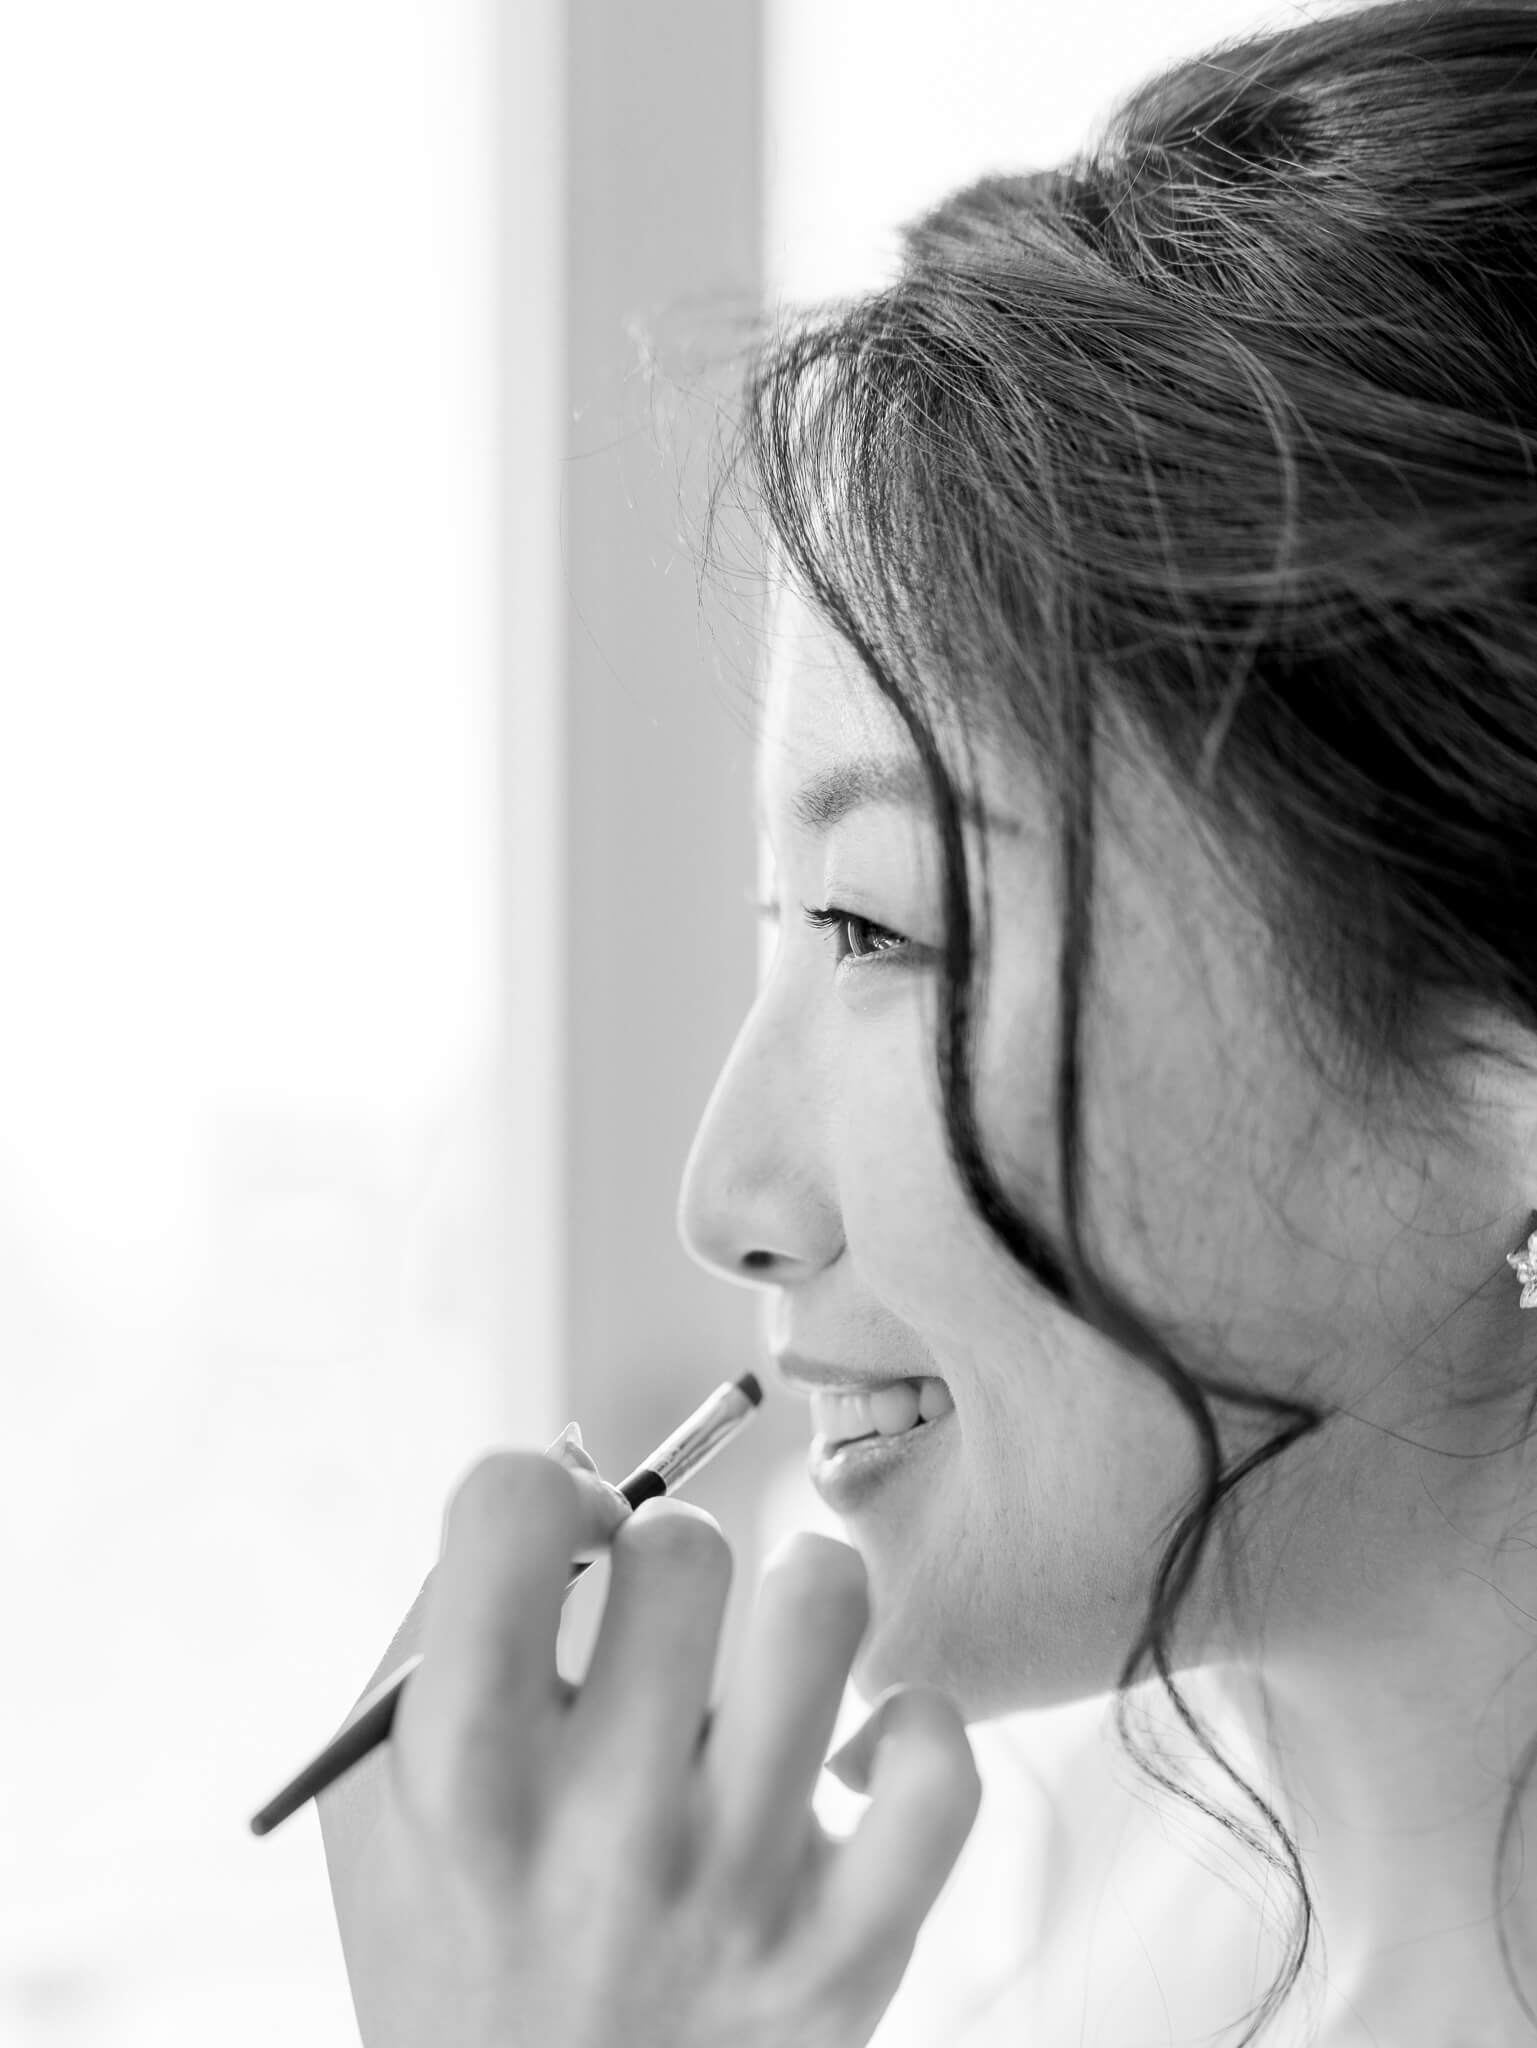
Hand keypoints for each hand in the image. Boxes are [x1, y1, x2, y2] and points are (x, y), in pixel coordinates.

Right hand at [318, 1436, 982, 2047]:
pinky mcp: (843, 1959)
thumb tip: (585, 1469)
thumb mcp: (383, 1791)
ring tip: (766, 1648)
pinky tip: (848, 1755)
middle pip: (685, 1544)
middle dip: (668, 1546)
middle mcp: (603, 1833)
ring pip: (823, 1605)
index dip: (540, 1495)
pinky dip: (909, 1731)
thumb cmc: (453, 1932)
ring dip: (797, 1593)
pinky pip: (941, 1765)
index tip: (558, 1549)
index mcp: (464, 1778)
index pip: (512, 1508)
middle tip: (662, 1615)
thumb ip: (450, 1615)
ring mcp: (736, 1895)